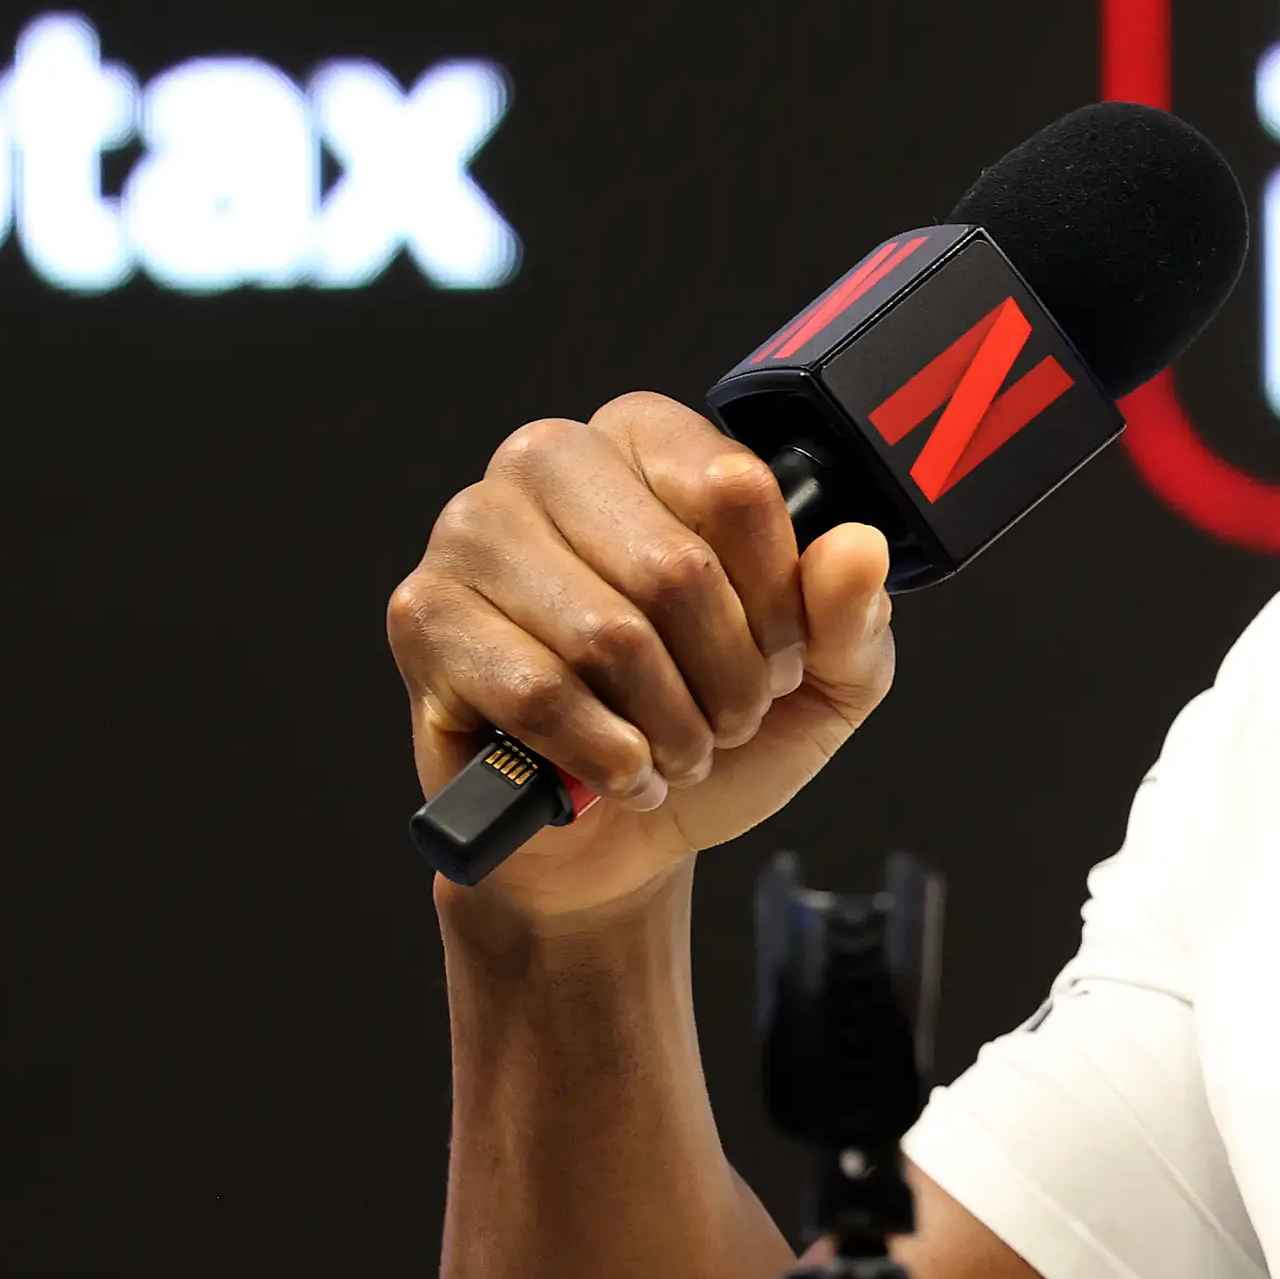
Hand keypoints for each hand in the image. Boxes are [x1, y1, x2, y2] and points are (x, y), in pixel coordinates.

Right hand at [386, 393, 897, 921]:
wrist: (615, 839)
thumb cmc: (708, 726)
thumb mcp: (821, 677)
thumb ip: (850, 613)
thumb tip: (855, 547)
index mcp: (646, 439)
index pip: (737, 489)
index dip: (778, 604)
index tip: (776, 656)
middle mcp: (549, 460)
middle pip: (676, 568)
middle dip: (728, 677)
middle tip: (727, 720)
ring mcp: (473, 533)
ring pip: (610, 637)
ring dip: (670, 726)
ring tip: (674, 749)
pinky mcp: (424, 618)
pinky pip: (540, 692)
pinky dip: (605, 755)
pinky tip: (619, 773)